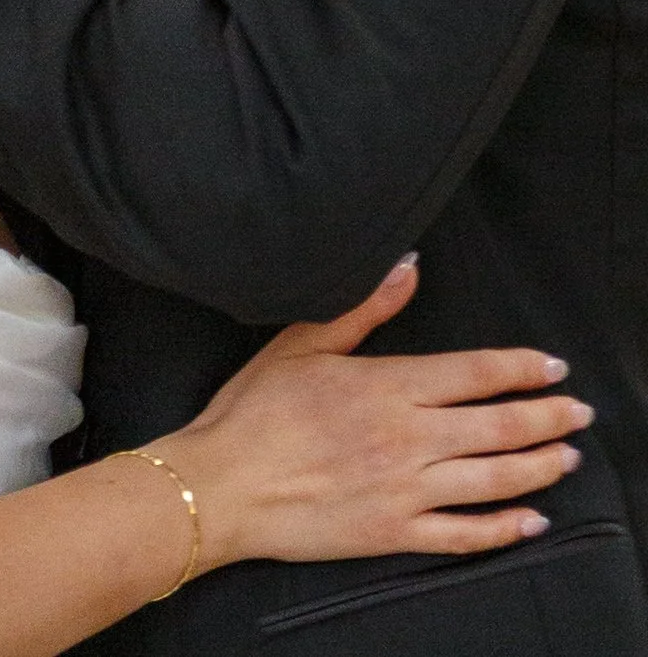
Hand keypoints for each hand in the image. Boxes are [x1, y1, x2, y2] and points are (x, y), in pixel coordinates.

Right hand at [153, 257, 587, 572]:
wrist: (223, 484)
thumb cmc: (254, 410)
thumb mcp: (303, 342)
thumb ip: (364, 306)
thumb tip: (407, 265)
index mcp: (387, 386)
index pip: (475, 372)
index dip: (520, 368)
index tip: (551, 367)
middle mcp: (408, 438)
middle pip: (499, 426)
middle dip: (548, 417)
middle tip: (579, 412)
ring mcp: (406, 490)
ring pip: (494, 480)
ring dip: (539, 467)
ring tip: (567, 458)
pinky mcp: (395, 534)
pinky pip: (465, 535)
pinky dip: (505, 529)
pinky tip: (530, 521)